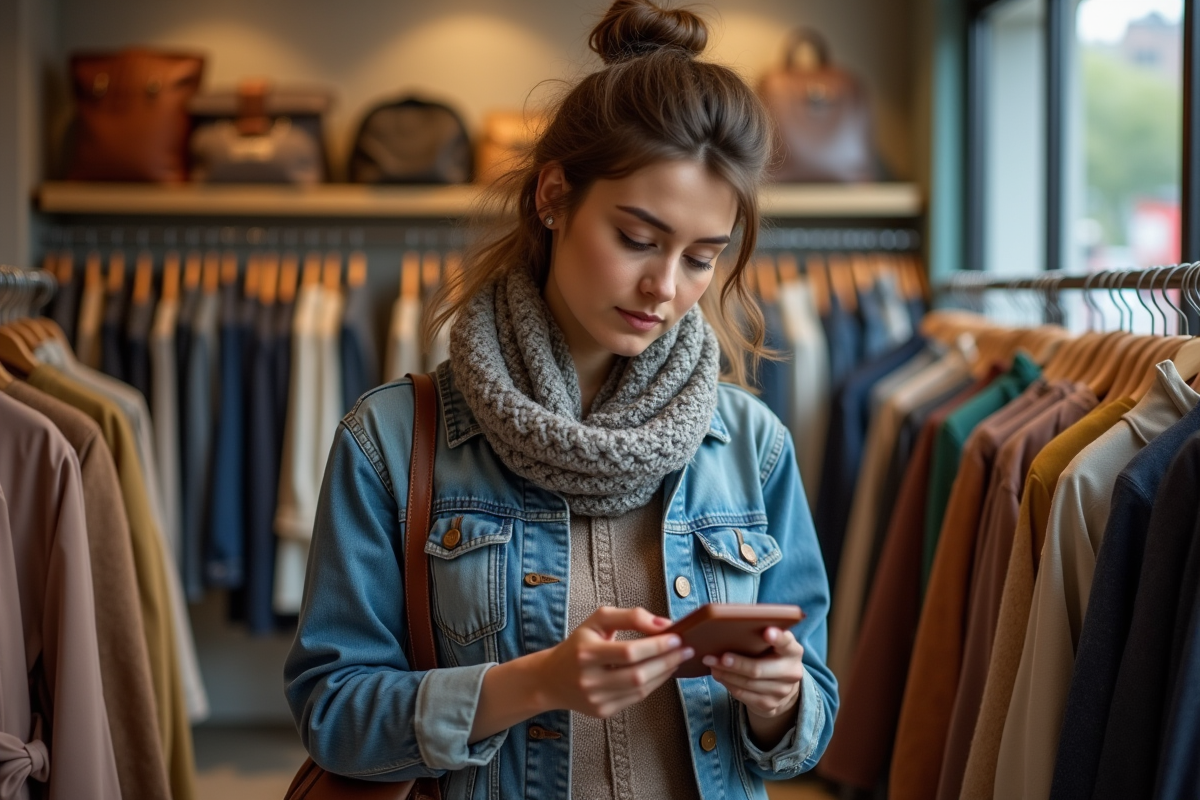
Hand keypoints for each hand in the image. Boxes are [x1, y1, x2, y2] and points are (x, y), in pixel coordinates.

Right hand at [538, 606, 692, 718]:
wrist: (551, 678)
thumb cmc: (578, 644)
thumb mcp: (597, 621)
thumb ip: (630, 617)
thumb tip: (663, 624)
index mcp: (585, 652)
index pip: (628, 651)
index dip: (656, 645)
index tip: (676, 637)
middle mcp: (589, 679)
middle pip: (637, 674)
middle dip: (667, 661)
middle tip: (686, 649)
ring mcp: (596, 699)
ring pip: (640, 690)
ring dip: (664, 673)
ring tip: (678, 659)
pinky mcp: (602, 712)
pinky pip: (636, 699)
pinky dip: (653, 685)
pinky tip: (662, 672)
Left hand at [703, 626, 803, 720]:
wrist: (783, 687)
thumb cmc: (771, 655)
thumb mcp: (773, 644)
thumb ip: (761, 635)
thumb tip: (731, 627)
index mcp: (793, 651)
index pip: (786, 642)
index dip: (778, 637)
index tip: (767, 632)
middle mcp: (791, 672)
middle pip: (759, 669)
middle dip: (736, 663)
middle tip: (719, 657)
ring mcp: (782, 691)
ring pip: (747, 683)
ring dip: (726, 674)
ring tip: (712, 664)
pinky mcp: (769, 705)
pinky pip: (743, 694)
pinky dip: (728, 684)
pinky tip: (719, 675)